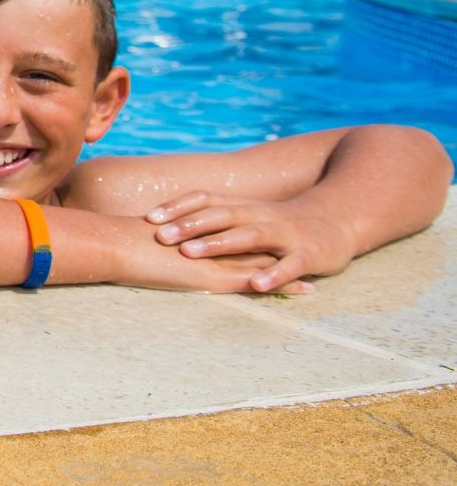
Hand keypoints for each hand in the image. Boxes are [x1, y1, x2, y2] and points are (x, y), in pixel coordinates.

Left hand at [147, 191, 352, 292]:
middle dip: (190, 225)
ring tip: (190, 253)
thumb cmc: (280, 224)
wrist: (338, 222)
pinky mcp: (308, 255)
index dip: (178, 207)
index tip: (148, 218)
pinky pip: (289, 265)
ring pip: (250, 236)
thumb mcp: (247, 216)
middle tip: (160, 236)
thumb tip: (171, 223)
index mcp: (244, 206)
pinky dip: (273, 273)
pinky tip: (255, 285)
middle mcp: (261, 216)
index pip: (206, 200)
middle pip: (222, 216)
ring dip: (219, 244)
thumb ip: (215, 218)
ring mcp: (285, 235)